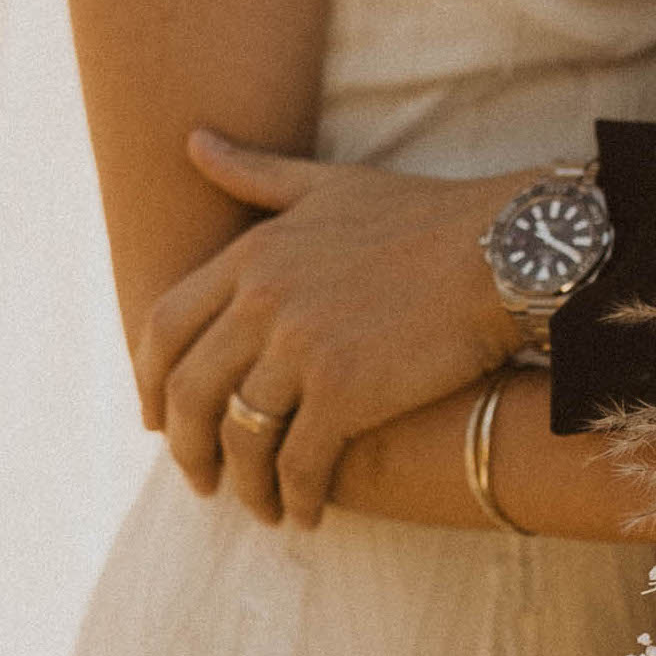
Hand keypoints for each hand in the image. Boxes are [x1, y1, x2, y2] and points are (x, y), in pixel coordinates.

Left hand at [140, 130, 533, 526]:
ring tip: (259, 508)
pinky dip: (297, 496)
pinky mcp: (345, 393)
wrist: (505, 252)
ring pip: (240, 435)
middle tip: (201, 479)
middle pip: (190, 391)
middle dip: (187, 446)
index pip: (163, 326)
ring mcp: (300, 350)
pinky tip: (308, 515)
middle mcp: (262, 302)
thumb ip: (256, 174)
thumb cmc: (431, 217)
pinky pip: (299, 462)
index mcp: (252, 255)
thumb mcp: (332, 185)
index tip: (158, 419)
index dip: (150, 382)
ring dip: (242, 483)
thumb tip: (190, 140)